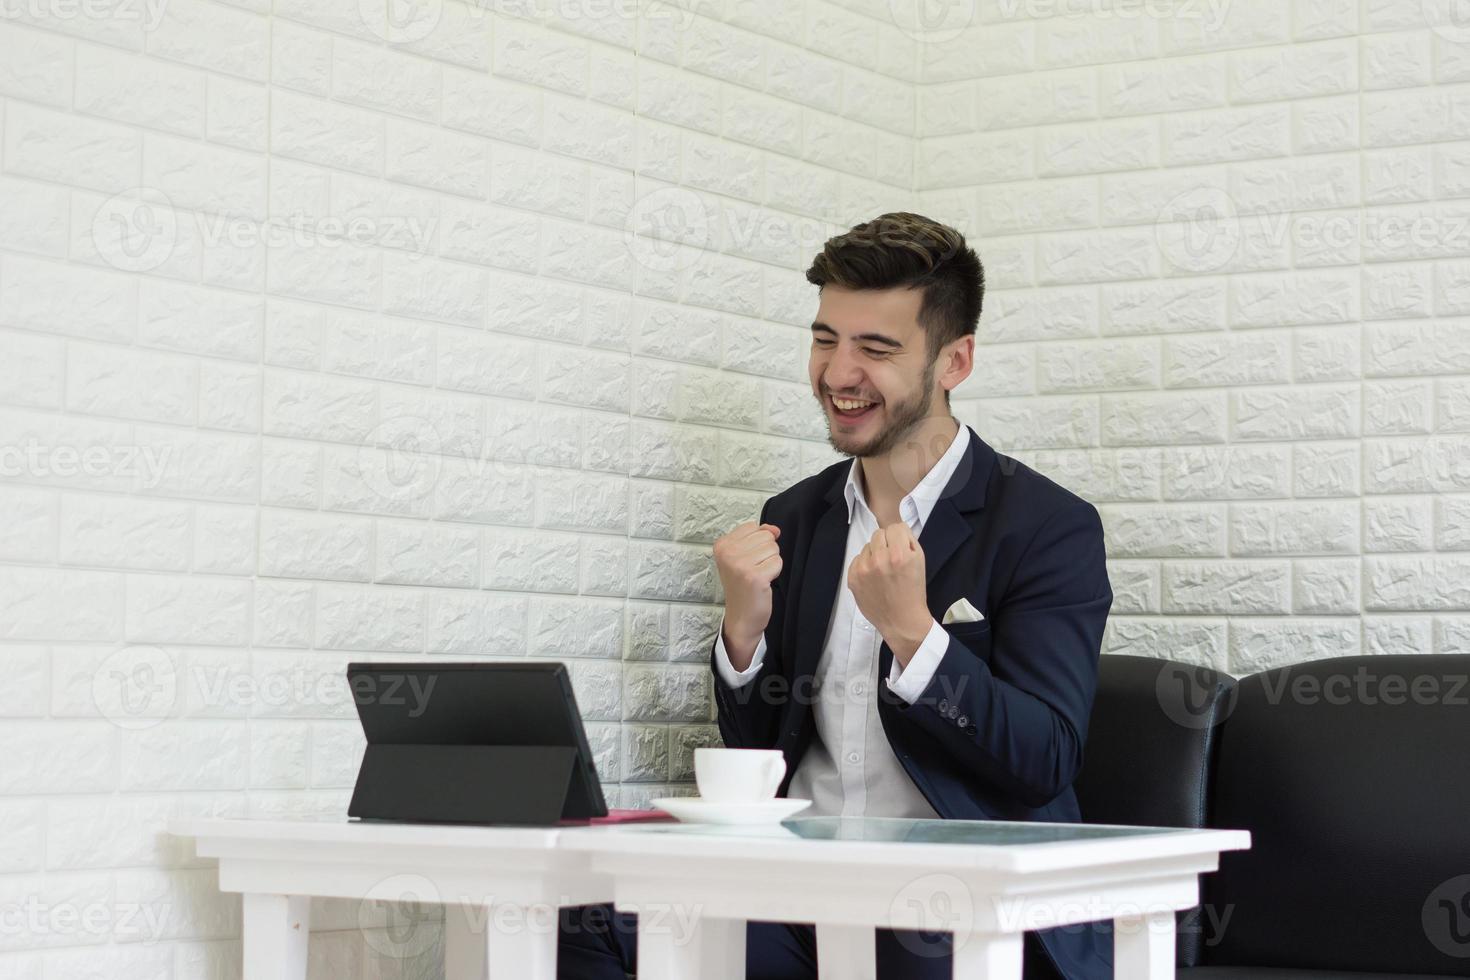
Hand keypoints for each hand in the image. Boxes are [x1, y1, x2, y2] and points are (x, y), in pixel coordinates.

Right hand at [712, 521, 782, 663]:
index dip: (757, 543)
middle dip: (766, 552)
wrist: (741, 618)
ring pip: (773, 548)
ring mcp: (740, 565)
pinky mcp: (755, 577)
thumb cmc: (743, 586)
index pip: (753, 526)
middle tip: (754, 570)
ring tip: (758, 576)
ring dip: (771, 563)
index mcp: (721, 545)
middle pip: (765, 536)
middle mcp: (728, 553)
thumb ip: (758, 536)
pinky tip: (763, 583)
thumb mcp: (743, 556)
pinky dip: (775, 573)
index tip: (747, 560)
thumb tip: (774, 529)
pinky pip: (778, 562)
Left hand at [847, 523, 932, 664]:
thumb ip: (908, 539)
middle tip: (892, 559)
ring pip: (867, 546)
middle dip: (887, 543)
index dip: (900, 537)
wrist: (902, 620)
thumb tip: (896, 528)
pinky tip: (874, 578)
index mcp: (899, 554)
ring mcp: (864, 570)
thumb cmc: (913, 591)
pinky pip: (857, 559)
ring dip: (875, 554)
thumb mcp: (920, 561)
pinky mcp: (853, 578)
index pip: (895, 527)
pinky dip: (865, 565)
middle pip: (879, 533)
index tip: (902, 548)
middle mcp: (879, 560)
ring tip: (883, 571)